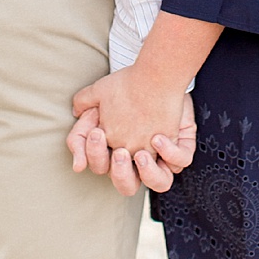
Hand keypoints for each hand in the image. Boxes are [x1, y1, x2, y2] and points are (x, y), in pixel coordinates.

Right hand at [68, 75, 197, 195]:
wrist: (155, 72)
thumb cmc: (126, 89)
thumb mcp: (97, 105)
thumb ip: (79, 130)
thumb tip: (77, 165)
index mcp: (116, 154)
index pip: (102, 168)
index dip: (96, 156)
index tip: (97, 132)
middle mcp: (138, 158)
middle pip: (128, 186)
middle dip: (121, 173)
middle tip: (120, 151)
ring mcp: (162, 154)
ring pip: (160, 182)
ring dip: (149, 174)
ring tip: (142, 154)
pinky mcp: (180, 143)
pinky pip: (180, 161)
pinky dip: (171, 154)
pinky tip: (160, 137)